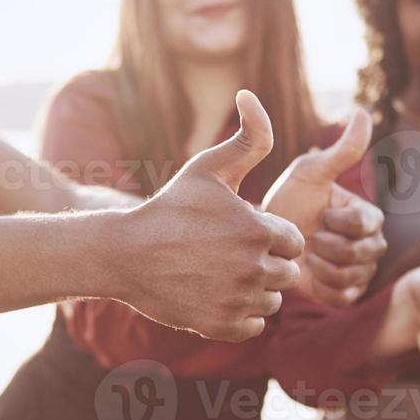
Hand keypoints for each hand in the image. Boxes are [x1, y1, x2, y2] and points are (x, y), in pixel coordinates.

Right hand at [121, 91, 304, 341]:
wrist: (125, 254)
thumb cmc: (170, 207)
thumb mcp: (207, 168)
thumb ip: (247, 137)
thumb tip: (252, 93)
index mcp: (258, 230)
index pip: (294, 241)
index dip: (270, 235)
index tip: (241, 231)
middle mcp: (253, 268)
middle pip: (287, 273)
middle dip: (266, 263)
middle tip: (229, 254)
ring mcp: (238, 300)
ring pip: (273, 300)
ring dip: (255, 290)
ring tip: (221, 273)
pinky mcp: (223, 326)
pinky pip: (255, 325)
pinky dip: (240, 315)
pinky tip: (216, 295)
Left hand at [262, 109, 386, 306]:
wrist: (263, 238)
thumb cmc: (289, 198)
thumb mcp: (311, 172)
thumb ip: (342, 150)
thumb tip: (365, 112)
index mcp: (369, 215)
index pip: (366, 223)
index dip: (338, 221)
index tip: (319, 214)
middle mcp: (372, 244)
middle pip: (361, 253)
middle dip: (327, 245)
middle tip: (307, 236)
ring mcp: (360, 272)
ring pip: (351, 276)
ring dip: (320, 264)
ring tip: (303, 252)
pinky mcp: (344, 295)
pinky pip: (341, 297)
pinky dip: (320, 285)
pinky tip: (305, 272)